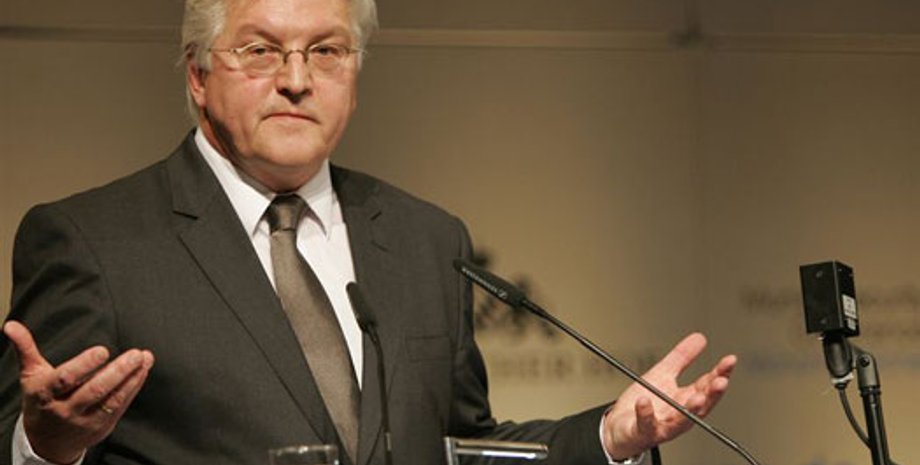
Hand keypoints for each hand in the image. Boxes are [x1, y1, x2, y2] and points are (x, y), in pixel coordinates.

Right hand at [3, 321, 154, 464]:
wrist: (46, 441)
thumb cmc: (42, 400)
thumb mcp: (31, 376)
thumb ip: (26, 349)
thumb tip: (11, 326)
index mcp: (45, 394)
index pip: (65, 379)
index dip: (84, 365)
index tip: (103, 350)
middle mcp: (64, 409)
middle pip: (93, 391)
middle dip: (116, 372)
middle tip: (135, 354)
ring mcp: (84, 421)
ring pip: (110, 400)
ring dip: (131, 378)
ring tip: (144, 358)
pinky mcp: (101, 427)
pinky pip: (120, 407)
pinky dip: (133, 388)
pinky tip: (142, 371)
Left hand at [601, 332, 735, 459]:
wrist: (621, 427)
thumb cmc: (646, 404)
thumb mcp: (664, 374)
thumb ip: (682, 357)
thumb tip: (700, 338)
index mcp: (686, 400)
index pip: (708, 386)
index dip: (720, 373)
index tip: (730, 360)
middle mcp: (680, 415)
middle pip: (701, 405)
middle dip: (713, 394)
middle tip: (721, 381)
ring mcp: (663, 425)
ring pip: (680, 420)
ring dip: (690, 409)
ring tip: (698, 397)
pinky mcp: (644, 431)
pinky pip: (645, 423)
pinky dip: (645, 413)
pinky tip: (644, 401)